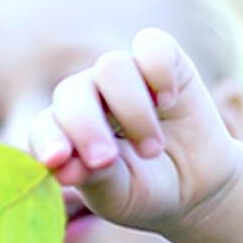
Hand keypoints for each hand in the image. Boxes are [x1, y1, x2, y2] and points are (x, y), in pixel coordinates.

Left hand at [29, 27, 242, 235]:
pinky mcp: (164, 62)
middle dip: (85, 126)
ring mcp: (125, 77)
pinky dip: (159, 72)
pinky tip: (168, 102)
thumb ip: (94, 179)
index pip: (45, 124)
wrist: (198, 187)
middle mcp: (89, 97)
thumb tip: (65, 167)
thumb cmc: (147, 192)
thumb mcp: (121, 197)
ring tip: (152, 150)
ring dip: (132, 112)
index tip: (56, 160)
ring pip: (112, 67)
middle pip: (72, 91)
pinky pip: (152, 45)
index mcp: (67, 131)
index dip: (47, 139)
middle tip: (105, 160)